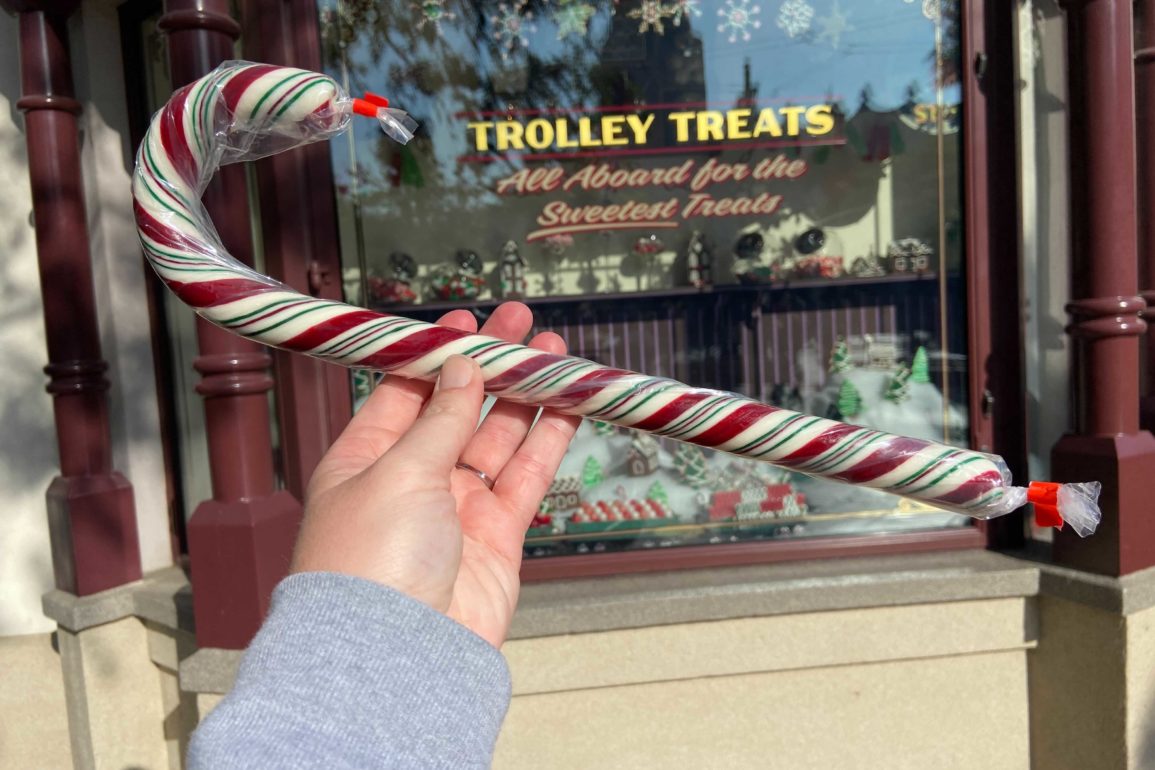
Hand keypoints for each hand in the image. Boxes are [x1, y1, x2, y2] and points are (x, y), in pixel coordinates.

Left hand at [291, 302, 579, 646]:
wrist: (398, 656)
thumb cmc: (369, 564)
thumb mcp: (400, 470)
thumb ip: (440, 417)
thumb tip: (463, 366)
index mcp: (365, 459)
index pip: (404, 391)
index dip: (438, 353)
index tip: (468, 319)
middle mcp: (410, 481)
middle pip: (457, 409)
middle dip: (490, 365)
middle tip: (520, 323)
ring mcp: (455, 509)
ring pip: (498, 439)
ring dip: (525, 394)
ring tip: (552, 352)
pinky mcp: (496, 537)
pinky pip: (526, 477)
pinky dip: (548, 439)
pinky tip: (566, 403)